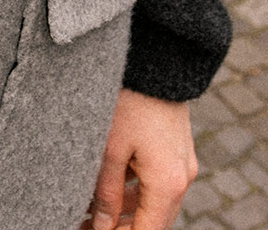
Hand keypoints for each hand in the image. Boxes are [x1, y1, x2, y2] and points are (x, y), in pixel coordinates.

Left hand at [83, 90, 196, 229]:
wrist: (158, 56)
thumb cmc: (131, 100)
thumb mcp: (110, 149)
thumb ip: (107, 194)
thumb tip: (102, 227)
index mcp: (168, 184)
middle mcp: (182, 177)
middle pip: (154, 222)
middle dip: (121, 228)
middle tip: (85, 223)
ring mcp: (183, 162)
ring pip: (155, 203)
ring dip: (127, 212)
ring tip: (90, 209)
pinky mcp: (177, 149)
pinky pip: (158, 182)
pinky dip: (136, 192)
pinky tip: (108, 188)